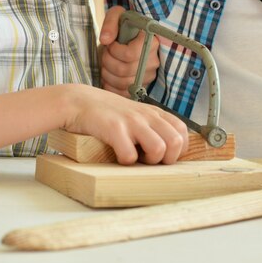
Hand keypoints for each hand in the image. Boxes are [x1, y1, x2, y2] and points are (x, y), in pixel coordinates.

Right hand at [61, 83, 187, 164]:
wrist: (79, 101)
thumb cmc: (109, 113)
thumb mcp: (136, 114)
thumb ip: (152, 126)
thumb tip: (169, 149)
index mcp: (154, 113)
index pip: (182, 132)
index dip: (177, 149)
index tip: (163, 155)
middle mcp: (146, 116)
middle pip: (175, 142)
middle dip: (166, 159)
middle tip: (149, 160)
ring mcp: (131, 121)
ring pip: (158, 149)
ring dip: (148, 161)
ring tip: (135, 158)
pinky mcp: (114, 128)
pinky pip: (129, 155)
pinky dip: (124, 162)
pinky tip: (117, 155)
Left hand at [98, 6, 159, 97]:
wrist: (131, 35)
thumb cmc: (125, 25)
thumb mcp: (118, 15)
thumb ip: (111, 23)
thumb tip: (105, 40)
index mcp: (151, 42)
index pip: (130, 54)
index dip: (115, 51)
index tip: (111, 44)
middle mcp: (153, 61)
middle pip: (124, 70)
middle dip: (107, 62)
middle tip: (105, 54)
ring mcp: (148, 76)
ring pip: (123, 84)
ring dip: (107, 74)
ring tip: (105, 63)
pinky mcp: (142, 86)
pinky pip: (125, 94)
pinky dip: (111, 87)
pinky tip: (108, 76)